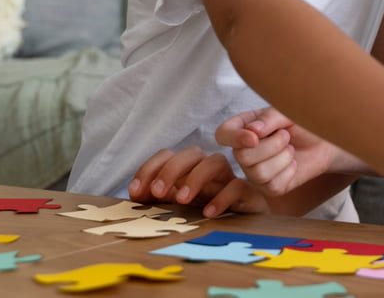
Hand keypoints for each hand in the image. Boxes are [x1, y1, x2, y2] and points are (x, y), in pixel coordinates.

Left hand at [127, 146, 267, 217]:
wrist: (246, 230)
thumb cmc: (207, 215)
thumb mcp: (176, 208)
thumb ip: (157, 199)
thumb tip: (136, 194)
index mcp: (188, 170)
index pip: (168, 155)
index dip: (150, 168)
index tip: (136, 191)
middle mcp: (208, 170)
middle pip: (192, 153)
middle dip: (171, 169)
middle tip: (157, 192)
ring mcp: (228, 180)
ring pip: (216, 161)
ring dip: (196, 177)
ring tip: (182, 200)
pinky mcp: (247, 194)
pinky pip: (237, 186)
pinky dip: (222, 197)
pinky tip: (208, 213)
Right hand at [214, 108, 342, 196]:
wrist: (323, 141)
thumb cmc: (302, 122)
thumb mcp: (286, 113)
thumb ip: (268, 119)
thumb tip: (251, 132)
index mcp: (243, 128)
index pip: (223, 134)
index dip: (234, 138)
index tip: (254, 137)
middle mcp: (244, 152)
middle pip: (242, 156)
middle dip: (271, 145)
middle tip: (286, 135)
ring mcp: (255, 172)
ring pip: (258, 172)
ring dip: (282, 156)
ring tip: (290, 147)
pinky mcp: (270, 187)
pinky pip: (273, 185)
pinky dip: (289, 170)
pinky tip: (293, 162)